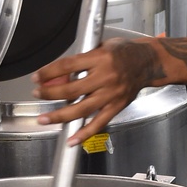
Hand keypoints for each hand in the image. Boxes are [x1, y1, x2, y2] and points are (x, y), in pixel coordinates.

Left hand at [33, 36, 186, 145]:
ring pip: (81, 109)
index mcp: (100, 58)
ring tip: (45, 119)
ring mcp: (111, 95)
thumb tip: (59, 74)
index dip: (49, 72)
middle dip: (50, 93)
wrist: (149, 63)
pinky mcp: (117, 107)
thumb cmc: (125, 52)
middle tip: (37, 93)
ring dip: (60, 115)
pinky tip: (72, 141)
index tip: (37, 77)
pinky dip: (84, 133)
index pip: (68, 66)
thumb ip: (82, 59)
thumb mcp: (102, 46)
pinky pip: (98, 123)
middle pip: (72, 89)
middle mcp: (106, 77)